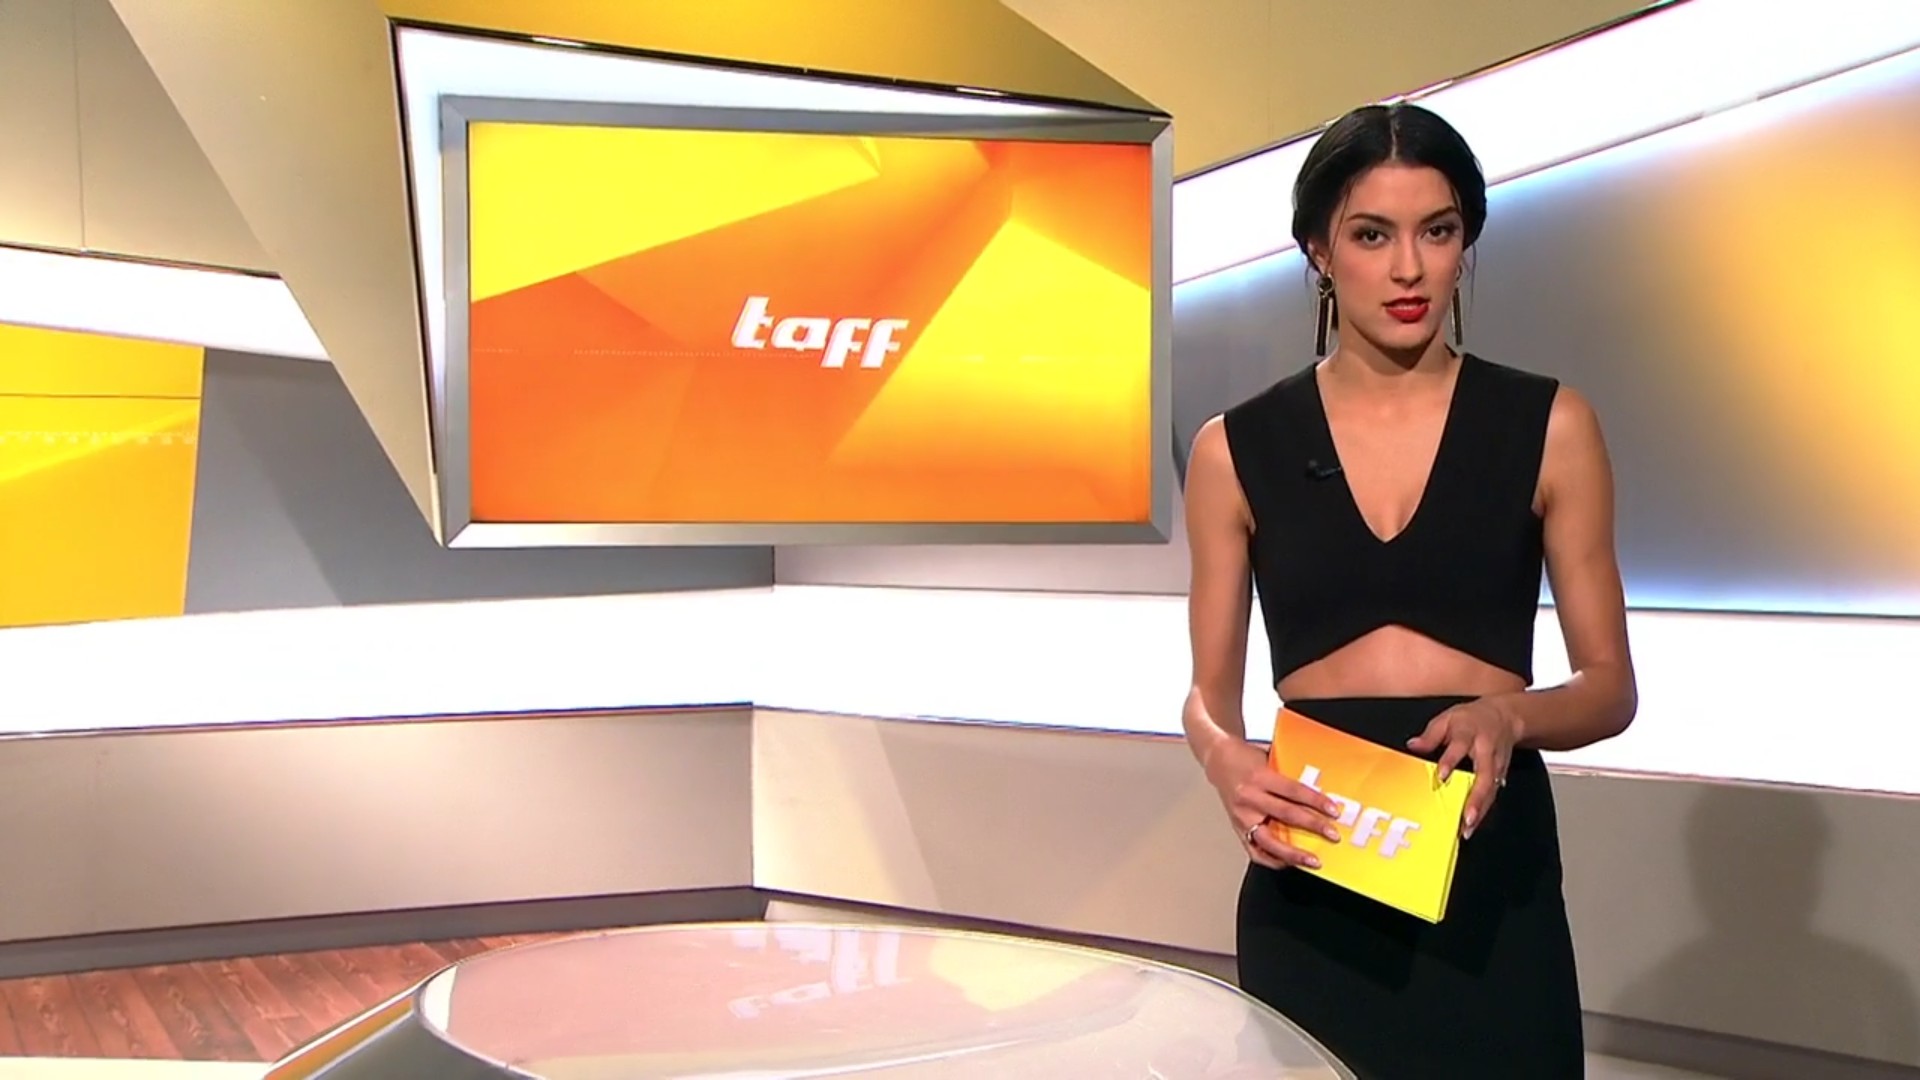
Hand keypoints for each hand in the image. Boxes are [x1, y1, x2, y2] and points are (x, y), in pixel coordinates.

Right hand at [1203, 737, 1343, 870]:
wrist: (1217, 760)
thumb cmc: (1245, 757)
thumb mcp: (1269, 758)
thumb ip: (1289, 775)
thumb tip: (1319, 791)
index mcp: (1259, 777)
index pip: (1293, 791)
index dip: (1316, 801)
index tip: (1334, 811)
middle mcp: (1249, 798)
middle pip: (1286, 816)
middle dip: (1313, 827)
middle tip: (1333, 835)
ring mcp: (1241, 816)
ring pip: (1269, 841)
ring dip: (1294, 853)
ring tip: (1312, 860)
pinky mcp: (1237, 828)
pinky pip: (1255, 851)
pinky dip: (1273, 860)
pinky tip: (1288, 862)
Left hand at [1406, 698, 1521, 838]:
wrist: (1504, 717)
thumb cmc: (1472, 719)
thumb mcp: (1447, 718)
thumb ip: (1431, 735)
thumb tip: (1413, 745)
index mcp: (1470, 734)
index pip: (1460, 747)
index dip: (1451, 761)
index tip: (1441, 776)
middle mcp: (1485, 752)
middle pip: (1484, 775)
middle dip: (1476, 798)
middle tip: (1466, 817)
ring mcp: (1496, 766)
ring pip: (1491, 790)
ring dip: (1481, 810)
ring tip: (1468, 828)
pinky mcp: (1500, 775)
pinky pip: (1492, 795)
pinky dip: (1484, 811)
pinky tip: (1472, 824)